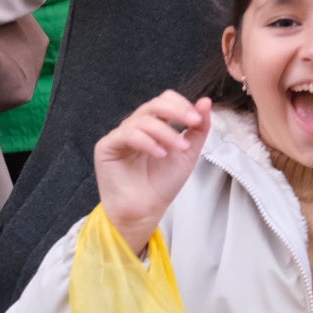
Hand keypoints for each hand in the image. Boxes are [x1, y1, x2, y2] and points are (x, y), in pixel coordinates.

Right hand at [94, 92, 210, 254]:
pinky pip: (127, 134)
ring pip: (143, 119)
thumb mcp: (188, 153)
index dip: (182, 104)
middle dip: (177, 111)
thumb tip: (205, 101)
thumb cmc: (162, 184)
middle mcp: (136, 126)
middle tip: (193, 122)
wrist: (145, 211)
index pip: (165, 101)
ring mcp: (120, 135)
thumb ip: (198, 129)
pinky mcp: (107, 146)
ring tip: (179, 148)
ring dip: (166, 132)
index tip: (198, 119)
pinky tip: (160, 154)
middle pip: (154, 104)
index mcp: (154, 125)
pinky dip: (147, 142)